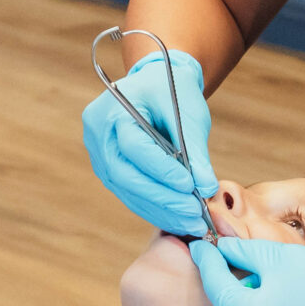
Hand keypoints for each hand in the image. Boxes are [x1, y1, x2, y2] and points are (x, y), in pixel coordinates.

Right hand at [84, 51, 216, 234]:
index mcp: (112, 111)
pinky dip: (155, 208)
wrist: (155, 83)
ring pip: (127, 191)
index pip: (134, 147)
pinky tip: (179, 218)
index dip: (161, 170)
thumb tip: (206, 188)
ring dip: (161, 210)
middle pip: (125, 176)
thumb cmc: (172, 91)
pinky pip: (130, 194)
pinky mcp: (109, 171)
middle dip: (163, 198)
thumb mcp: (187, 112)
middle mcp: (98, 136)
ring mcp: (99, 156)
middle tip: (194, 213)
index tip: (190, 186)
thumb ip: (195, 150)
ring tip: (193, 222)